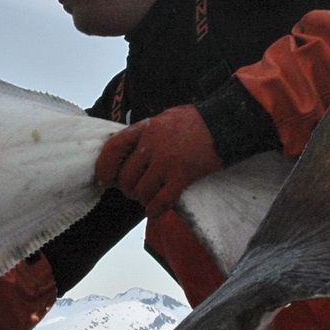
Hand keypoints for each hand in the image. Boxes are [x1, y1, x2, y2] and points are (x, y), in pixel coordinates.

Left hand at [95, 105, 222, 218]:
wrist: (226, 123)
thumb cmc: (196, 121)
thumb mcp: (164, 119)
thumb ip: (146, 135)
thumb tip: (130, 153)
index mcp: (145, 128)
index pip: (113, 149)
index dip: (104, 167)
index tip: (104, 179)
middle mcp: (151, 145)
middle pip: (126, 177)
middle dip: (128, 189)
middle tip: (135, 191)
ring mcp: (166, 161)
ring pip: (141, 191)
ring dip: (143, 199)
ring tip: (149, 198)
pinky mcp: (182, 176)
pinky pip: (161, 201)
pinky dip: (155, 210)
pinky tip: (156, 210)